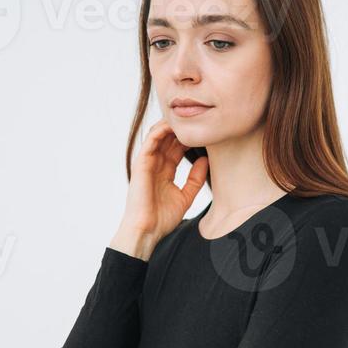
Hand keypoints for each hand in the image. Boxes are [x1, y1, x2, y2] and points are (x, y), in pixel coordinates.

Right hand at [109, 120, 208, 257]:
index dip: (190, 138)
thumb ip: (195, 179)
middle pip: (169, 139)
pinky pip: (150, 141)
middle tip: (198, 118)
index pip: (178, 148)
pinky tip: (174, 125)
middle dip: (182, 128)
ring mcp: (147, 163)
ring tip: (187, 117)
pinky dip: (161, 130)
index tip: (206, 131)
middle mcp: (156, 164)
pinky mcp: (141, 163)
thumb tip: (205, 160)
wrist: (147, 230)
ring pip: (159, 135)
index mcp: (165, 171)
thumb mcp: (186, 196)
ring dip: (171, 125)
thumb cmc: (162, 218)